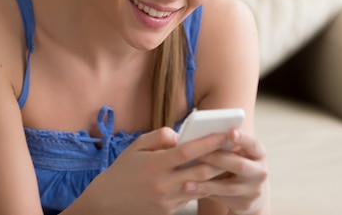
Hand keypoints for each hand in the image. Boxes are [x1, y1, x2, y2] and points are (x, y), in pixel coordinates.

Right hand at [78, 127, 230, 214]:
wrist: (106, 204)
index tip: (225, 134)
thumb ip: (159, 137)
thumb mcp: (136, 147)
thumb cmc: (122, 171)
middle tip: (235, 149)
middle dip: (221, 160)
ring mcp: (166, 201)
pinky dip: (201, 187)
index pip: (188, 152)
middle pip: (201, 172)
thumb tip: (179, 135)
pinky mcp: (168, 212)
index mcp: (155, 165)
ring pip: (199, 187)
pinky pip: (190, 197)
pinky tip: (209, 179)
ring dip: (215, 175)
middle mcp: (163, 184)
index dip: (209, 142)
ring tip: (228, 162)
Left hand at [187, 130, 269, 214]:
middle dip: (217, 159)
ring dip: (206, 184)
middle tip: (198, 155)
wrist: (251, 191)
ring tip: (186, 183)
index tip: (231, 132)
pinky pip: (222, 198)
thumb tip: (203, 137)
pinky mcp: (245, 204)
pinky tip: (192, 192)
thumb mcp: (239, 154)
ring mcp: (254, 190)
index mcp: (259, 154)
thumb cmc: (238, 165)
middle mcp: (260, 172)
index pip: (253, 144)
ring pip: (228, 187)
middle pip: (239, 165)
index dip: (243, 138)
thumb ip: (227, 146)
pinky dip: (206, 194)